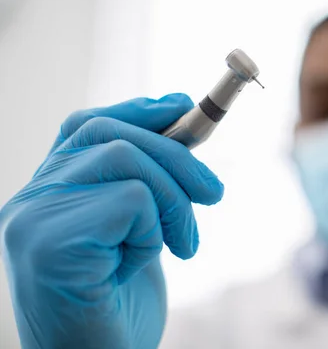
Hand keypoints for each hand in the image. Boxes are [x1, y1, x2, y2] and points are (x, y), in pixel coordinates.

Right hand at [0, 94, 223, 348]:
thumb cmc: (121, 305)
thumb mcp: (140, 229)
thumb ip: (145, 181)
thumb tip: (180, 117)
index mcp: (47, 195)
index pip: (84, 126)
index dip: (137, 110)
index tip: (183, 105)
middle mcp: (30, 201)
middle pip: (108, 133)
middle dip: (177, 153)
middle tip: (215, 193)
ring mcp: (34, 220)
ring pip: (126, 158)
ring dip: (173, 201)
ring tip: (183, 246)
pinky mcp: (50, 242)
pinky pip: (131, 199)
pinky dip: (154, 228)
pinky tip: (143, 264)